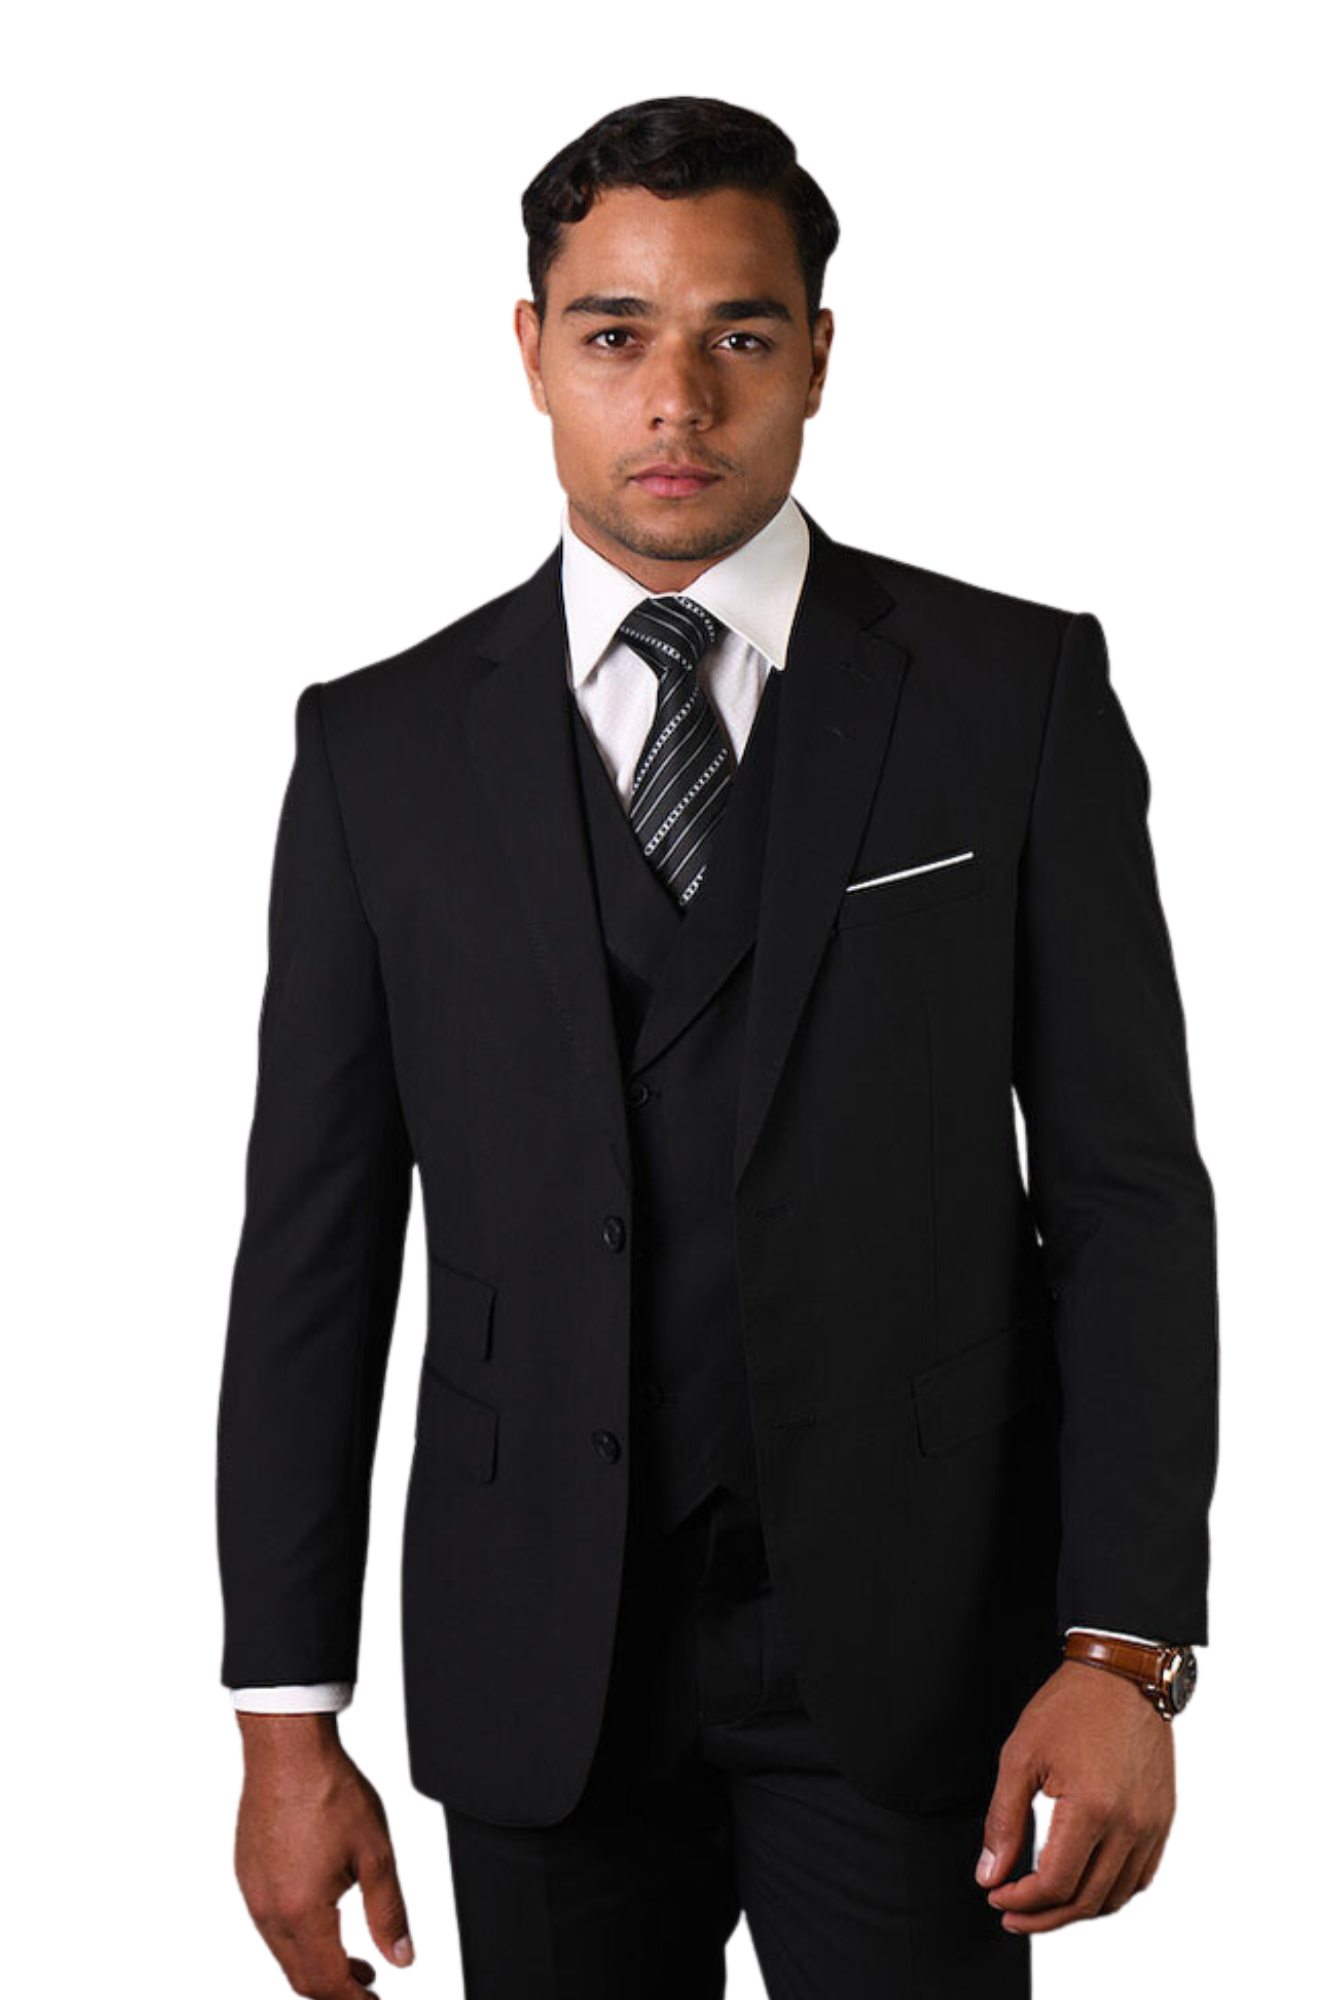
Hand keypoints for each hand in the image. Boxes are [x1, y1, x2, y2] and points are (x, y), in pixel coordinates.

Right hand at [233, 1713, 414, 1996]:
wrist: (287, 1749)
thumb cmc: (328, 1790)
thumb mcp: (376, 1853)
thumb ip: (389, 1912)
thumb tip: (401, 1957)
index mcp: (303, 1911)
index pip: (329, 1982)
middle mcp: (270, 1911)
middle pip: (301, 1978)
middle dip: (336, 1992)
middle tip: (368, 1988)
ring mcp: (253, 1895)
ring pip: (284, 1955)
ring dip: (318, 1966)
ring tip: (354, 1961)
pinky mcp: (247, 1877)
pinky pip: (271, 1927)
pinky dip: (299, 1940)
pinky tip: (323, 1921)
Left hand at [975, 1659, 1174, 1932]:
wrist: (1123, 1674)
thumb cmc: (1070, 1706)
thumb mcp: (1021, 1756)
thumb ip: (1004, 1820)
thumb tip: (990, 1875)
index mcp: (1092, 1809)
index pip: (1056, 1884)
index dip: (1022, 1900)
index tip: (996, 1896)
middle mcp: (1130, 1825)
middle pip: (1086, 1900)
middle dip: (1044, 1917)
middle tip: (1011, 1914)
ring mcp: (1152, 1825)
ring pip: (1116, 1897)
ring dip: (1077, 1910)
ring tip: (1043, 1905)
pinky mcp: (1163, 1819)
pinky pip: (1140, 1877)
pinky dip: (1110, 1892)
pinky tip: (1083, 1884)